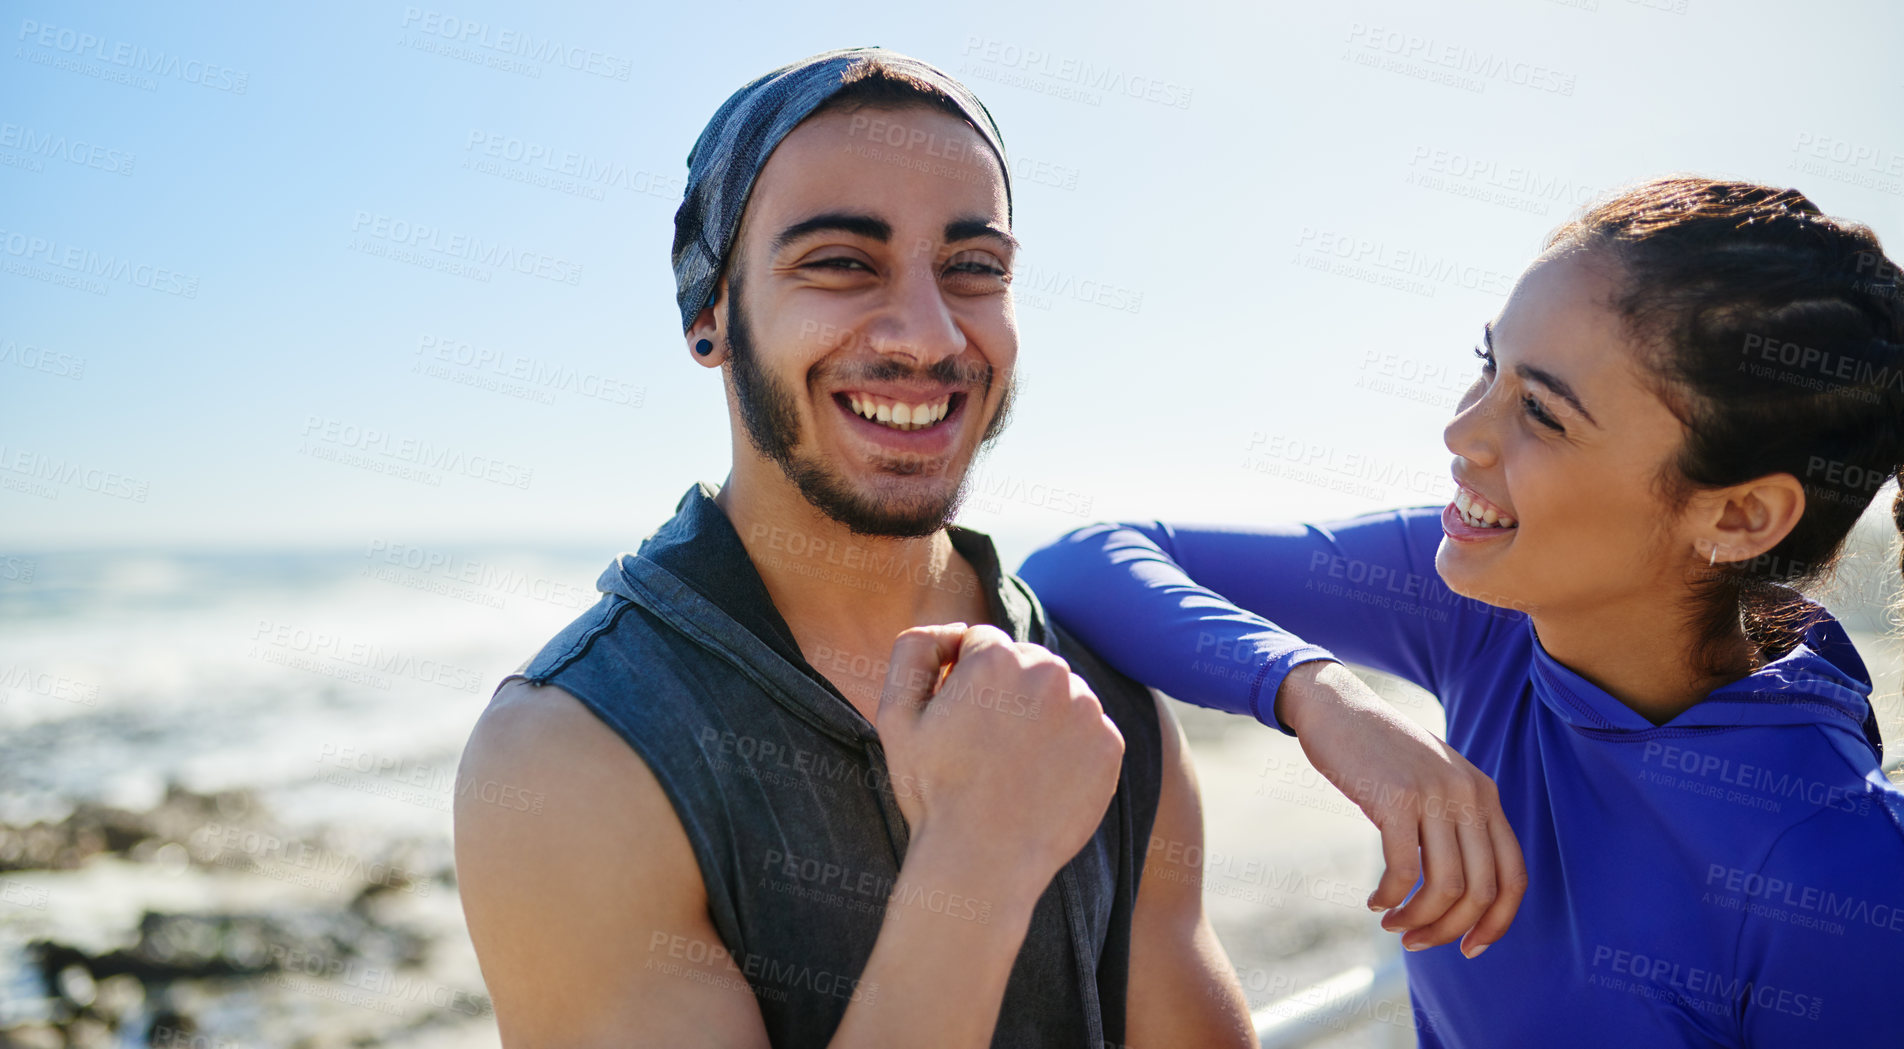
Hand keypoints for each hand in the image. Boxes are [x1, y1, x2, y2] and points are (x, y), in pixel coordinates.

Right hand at [875, 624, 1124, 897]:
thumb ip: (914, 650)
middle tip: (984, 747)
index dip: (963, 679)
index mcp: (997, 657)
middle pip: (1026, 662)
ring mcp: (1086, 709)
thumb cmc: (934, 791)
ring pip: (1060, 694)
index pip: (982, 643)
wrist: (984, 860)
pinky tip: (1042, 779)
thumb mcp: (896, 716)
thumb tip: (955, 629)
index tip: (957, 723)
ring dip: (1040, 716)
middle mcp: (1049, 672)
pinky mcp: (1110, 744)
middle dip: (1006, 692)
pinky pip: (1088, 730)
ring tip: (1014, 765)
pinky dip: (1069, 747)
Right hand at [1276, 661, 1525, 957]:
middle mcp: (1469, 795)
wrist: (1337, 708)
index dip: (1498, 922)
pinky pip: (1404, 870)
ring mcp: (1434, 795)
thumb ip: (1456, 821)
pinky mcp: (1396, 799)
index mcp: (1485, 795)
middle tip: (1416, 942)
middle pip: (1481, 890)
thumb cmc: (1380, 755)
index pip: (1514, 876)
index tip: (1469, 947)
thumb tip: (1461, 890)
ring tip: (1393, 925)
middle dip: (1450, 930)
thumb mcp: (1435, 781)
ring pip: (1446, 887)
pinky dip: (1391, 898)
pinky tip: (1375, 902)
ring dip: (1418, 920)